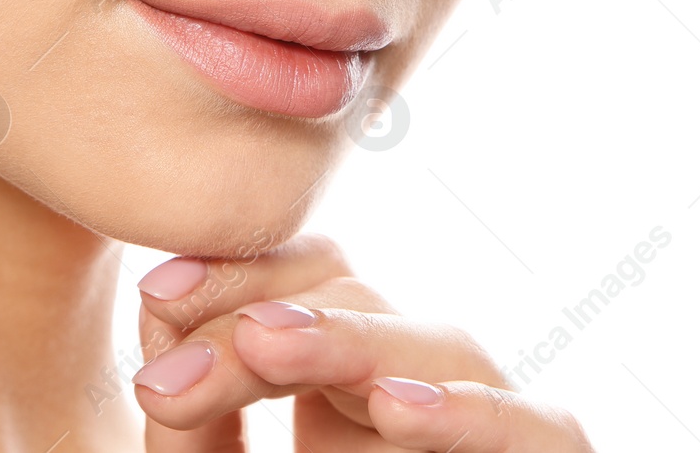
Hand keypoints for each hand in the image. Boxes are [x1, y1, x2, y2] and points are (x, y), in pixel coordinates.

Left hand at [131, 233, 594, 450]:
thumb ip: (194, 416)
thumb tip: (164, 309)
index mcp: (343, 386)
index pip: (307, 280)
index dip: (241, 271)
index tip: (159, 292)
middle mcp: (418, 391)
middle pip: (362, 293)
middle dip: (263, 310)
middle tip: (180, 349)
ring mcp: (487, 429)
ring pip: (447, 343)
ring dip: (347, 339)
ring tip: (263, 342)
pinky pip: (539, 428)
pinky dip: (471, 414)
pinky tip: (395, 410)